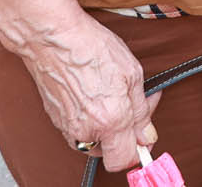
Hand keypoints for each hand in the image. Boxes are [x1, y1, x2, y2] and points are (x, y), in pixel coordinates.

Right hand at [5, 13, 158, 171]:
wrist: (54, 39)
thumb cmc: (93, 50)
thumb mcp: (132, 75)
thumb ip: (141, 112)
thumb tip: (147, 136)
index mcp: (110, 121)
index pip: (124, 160)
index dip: (139, 149)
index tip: (145, 134)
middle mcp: (86, 130)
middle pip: (109, 151)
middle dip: (123, 134)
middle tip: (133, 104)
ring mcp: (67, 127)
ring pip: (94, 140)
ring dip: (106, 126)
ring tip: (113, 95)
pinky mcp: (55, 119)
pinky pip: (78, 128)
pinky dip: (90, 117)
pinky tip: (95, 93)